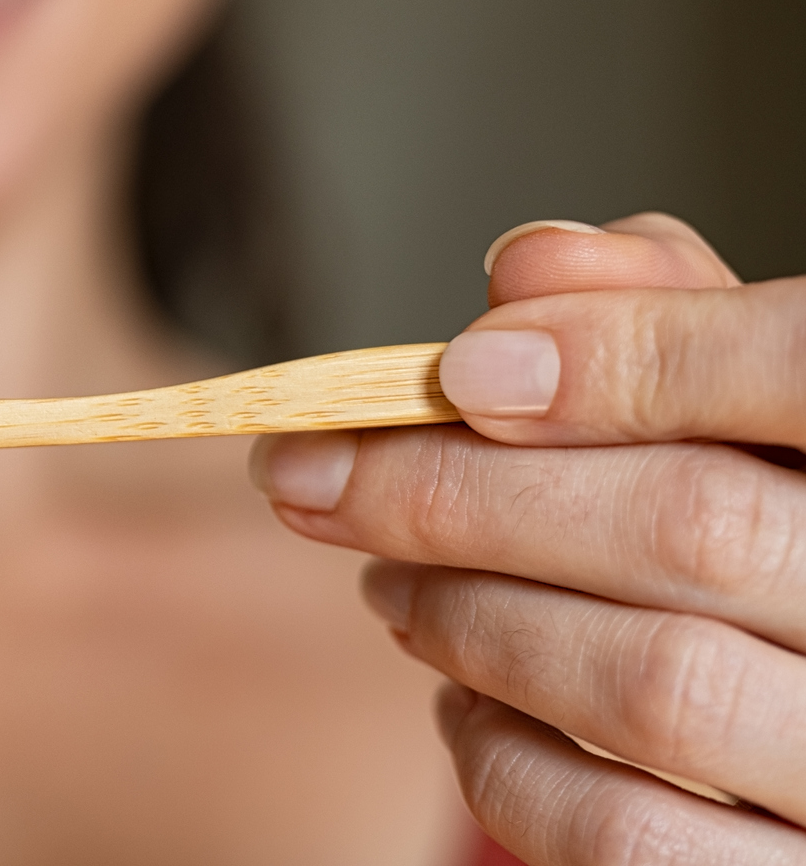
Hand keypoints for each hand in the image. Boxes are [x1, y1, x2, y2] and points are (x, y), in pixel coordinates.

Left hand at [251, 214, 805, 863]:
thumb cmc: (772, 527)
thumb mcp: (745, 408)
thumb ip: (660, 318)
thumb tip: (526, 266)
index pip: (801, 363)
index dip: (624, 355)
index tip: (460, 371)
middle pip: (690, 527)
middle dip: (461, 492)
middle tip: (318, 475)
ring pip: (650, 684)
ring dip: (466, 618)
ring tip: (384, 580)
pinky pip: (626, 835)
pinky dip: (501, 761)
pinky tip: (459, 705)